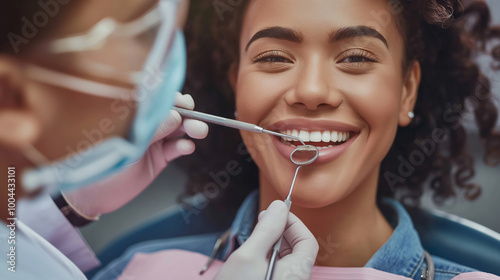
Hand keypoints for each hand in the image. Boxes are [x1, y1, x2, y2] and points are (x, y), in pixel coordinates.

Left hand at [63, 92, 207, 217]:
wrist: (93, 196)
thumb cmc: (101, 164)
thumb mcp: (129, 144)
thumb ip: (153, 129)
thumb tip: (177, 116)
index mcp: (132, 114)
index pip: (156, 99)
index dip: (172, 98)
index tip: (184, 103)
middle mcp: (144, 125)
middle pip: (172, 113)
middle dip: (187, 114)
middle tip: (197, 121)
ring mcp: (152, 141)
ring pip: (178, 130)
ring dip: (191, 129)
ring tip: (199, 132)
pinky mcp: (158, 158)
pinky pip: (175, 149)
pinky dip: (184, 147)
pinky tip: (186, 147)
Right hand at [215, 201, 318, 279]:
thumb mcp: (249, 256)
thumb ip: (267, 229)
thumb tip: (280, 206)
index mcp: (297, 273)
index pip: (308, 242)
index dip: (293, 223)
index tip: (274, 213)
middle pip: (298, 251)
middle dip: (281, 231)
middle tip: (261, 221)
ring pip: (285, 260)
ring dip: (272, 244)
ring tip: (254, 237)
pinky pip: (275, 270)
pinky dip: (265, 258)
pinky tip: (250, 257)